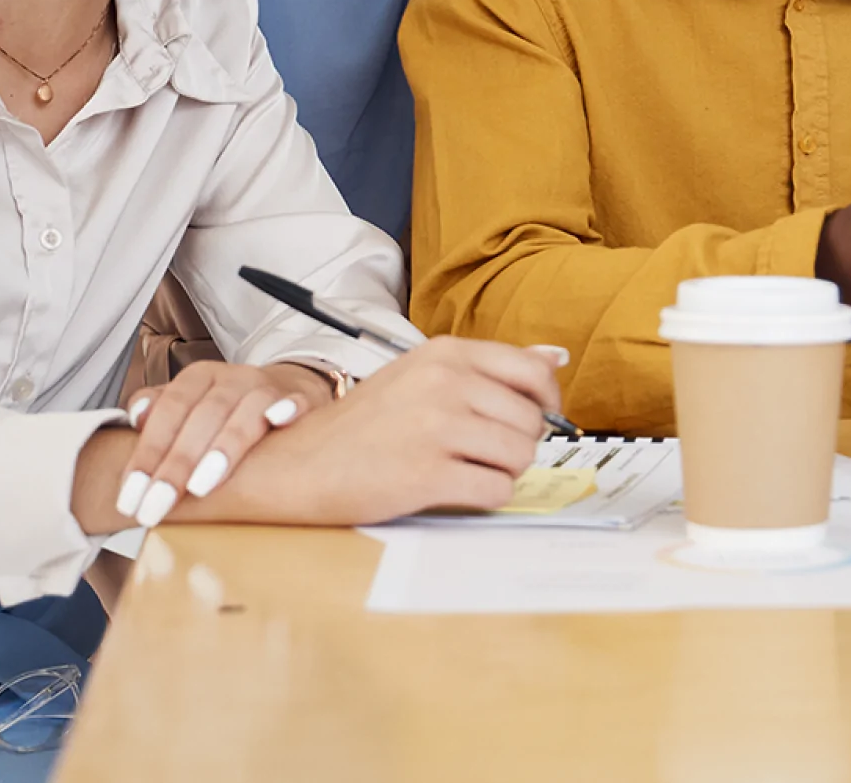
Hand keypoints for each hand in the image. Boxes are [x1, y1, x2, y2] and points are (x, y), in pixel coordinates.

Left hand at [112, 360, 334, 528]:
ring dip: (224, 445)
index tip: (130, 497)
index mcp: (198, 378)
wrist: (287, 389)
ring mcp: (268, 387)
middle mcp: (232, 378)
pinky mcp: (301, 398)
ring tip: (201, 486)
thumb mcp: (189, 405)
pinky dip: (288, 408)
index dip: (147, 453)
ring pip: (246, 410)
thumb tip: (136, 418)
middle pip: (202, 416)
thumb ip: (157, 410)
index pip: (168, 411)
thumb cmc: (226, 411)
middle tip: (156, 505)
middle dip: (176, 463)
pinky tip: (278, 421)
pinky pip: (296, 401)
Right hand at [196, 339, 562, 525]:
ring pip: (521, 456)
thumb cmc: (359, 425)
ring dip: (503, 471)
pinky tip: (455, 490)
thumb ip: (485, 368)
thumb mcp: (419, 375)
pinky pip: (497, 490)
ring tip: (465, 471)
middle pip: (531, 420)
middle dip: (519, 444)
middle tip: (482, 453)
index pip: (532, 371)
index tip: (535, 419)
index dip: (546, 401)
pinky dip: (486, 497)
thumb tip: (555, 358)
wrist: (296, 464)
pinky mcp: (428, 474)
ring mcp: (437, 428)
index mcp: (445, 354)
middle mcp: (445, 383)